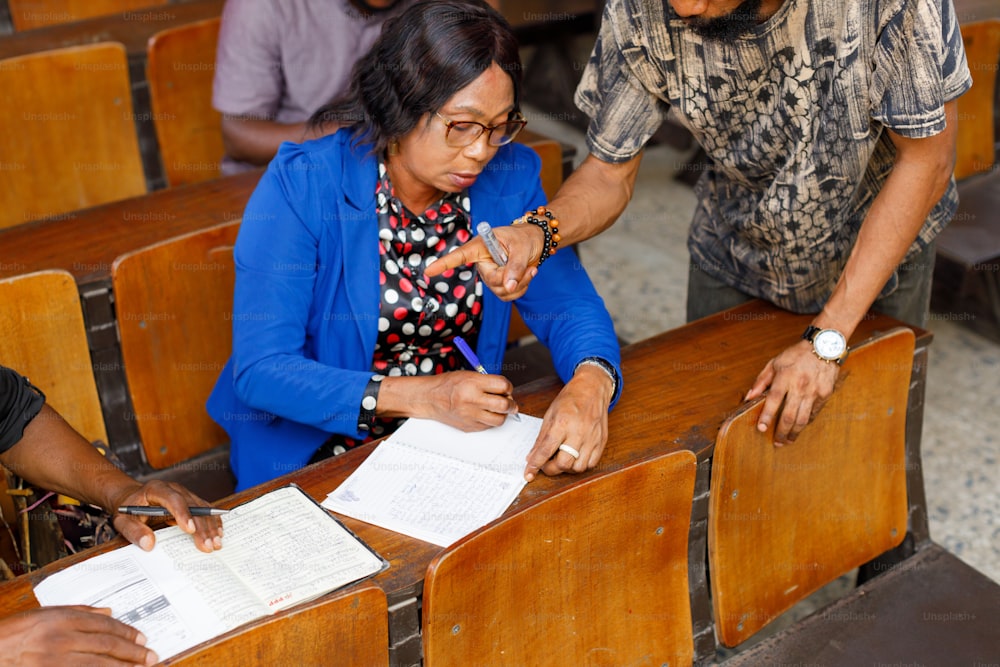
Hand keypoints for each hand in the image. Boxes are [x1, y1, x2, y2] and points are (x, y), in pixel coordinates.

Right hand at [0, 606, 156, 666]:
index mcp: (63, 619)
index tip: (143, 639)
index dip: (127, 633)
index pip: (105, 625)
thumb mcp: (47, 613)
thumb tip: (110, 612)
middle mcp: (61, 639)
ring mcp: (55, 660)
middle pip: (107, 645)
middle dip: (133, 652)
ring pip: (99, 665)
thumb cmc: (18, 631)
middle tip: (150, 657)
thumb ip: (81, 612)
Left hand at [110, 480, 222, 553]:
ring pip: (202, 508)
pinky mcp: (191, 501)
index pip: (173, 499)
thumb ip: (134, 532)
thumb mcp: (123, 521)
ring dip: (210, 526)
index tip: (190, 530)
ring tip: (216, 543)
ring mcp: (184, 494)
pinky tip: (218, 533)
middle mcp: (174, 489)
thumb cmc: (128, 510)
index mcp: (156, 489)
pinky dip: (213, 522)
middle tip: (208, 545)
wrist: (132, 499)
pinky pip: (205, 510)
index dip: (183, 514)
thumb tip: (149, 544)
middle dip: (202, 527)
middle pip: (193, 505)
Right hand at [381, 371, 517, 430]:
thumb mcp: (468, 375)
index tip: (507, 388)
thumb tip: (506, 391)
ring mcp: (471, 415)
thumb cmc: (448, 385)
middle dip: (511, 404)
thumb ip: (487, 382)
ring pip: (499, 419)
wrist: (429, 399)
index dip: (508, 387)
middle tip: (511, 403)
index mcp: (473, 383)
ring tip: (498, 409)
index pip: (503, 385)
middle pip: (504, 405)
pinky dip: (490, 420)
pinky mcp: (469, 426)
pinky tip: (485, 413)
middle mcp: (472, 400)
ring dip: (502, 414)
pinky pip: (488, 426)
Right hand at [424, 223, 542, 300]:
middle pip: (490, 280)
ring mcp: (490, 274)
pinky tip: (527, 275)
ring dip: (519, 284)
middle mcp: (482, 261)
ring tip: (529, 269)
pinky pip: (507, 296)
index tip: (428, 270)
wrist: (536, 242)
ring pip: (500, 291)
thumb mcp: (521, 248)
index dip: (444, 263)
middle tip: (526, 267)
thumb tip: (508, 286)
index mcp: (481, 246)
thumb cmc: (525, 238)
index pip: (459, 256)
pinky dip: (521, 289)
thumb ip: (514, 267)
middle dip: (511, 278)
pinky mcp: (499, 284)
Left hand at [523, 365, 613, 480]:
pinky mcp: (602, 442)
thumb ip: (541, 438)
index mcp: (562, 423)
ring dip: (566, 468)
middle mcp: (579, 432)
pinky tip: (575, 457)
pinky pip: (591, 463)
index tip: (528, 473)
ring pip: (578, 467)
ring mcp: (592, 438)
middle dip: (551, 469)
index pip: (546, 450)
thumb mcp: (550, 414)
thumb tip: (532, 457)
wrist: (592, 389)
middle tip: (545, 465)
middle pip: (564, 463)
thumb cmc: (570, 399)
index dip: (535, 465)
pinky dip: (581, 465)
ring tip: (560, 459)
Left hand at [744, 340, 839, 444]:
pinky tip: (799, 428)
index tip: (761, 428)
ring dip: (794, 433)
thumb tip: (748, 397)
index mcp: (785, 377)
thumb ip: (761, 381)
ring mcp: (814, 392)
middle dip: (781, 431)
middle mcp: (800, 386)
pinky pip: (814, 413)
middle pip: (789, 415)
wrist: (824, 346)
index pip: (773, 401)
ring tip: (787, 441)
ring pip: (803, 419)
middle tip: (776, 442)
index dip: (766, 416)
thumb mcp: (774, 363)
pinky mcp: (825, 394)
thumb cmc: (796, 355)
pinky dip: (806, 423)